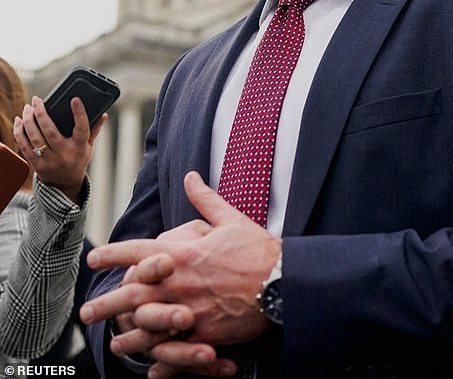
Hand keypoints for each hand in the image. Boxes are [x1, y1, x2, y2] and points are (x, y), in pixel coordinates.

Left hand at [13, 95, 106, 202]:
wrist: (65, 185)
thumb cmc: (78, 160)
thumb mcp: (89, 146)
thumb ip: (94, 129)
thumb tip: (104, 114)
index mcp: (80, 147)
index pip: (82, 128)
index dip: (79, 113)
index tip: (74, 99)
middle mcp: (65, 154)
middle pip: (50, 131)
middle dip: (42, 113)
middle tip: (36, 100)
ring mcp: (50, 161)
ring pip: (35, 138)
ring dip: (29, 121)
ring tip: (27, 108)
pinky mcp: (37, 165)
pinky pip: (25, 147)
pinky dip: (20, 133)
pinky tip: (19, 121)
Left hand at [80, 171, 280, 356]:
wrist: (284, 283)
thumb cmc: (258, 249)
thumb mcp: (231, 219)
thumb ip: (205, 200)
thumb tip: (190, 176)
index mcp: (184, 254)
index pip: (139, 252)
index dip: (113, 255)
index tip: (94, 257)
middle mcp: (181, 284)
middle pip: (134, 295)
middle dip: (107, 304)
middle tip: (86, 312)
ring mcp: (191, 312)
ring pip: (149, 328)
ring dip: (129, 338)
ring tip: (114, 344)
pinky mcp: (206, 335)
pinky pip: (177, 353)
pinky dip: (163, 363)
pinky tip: (152, 370)